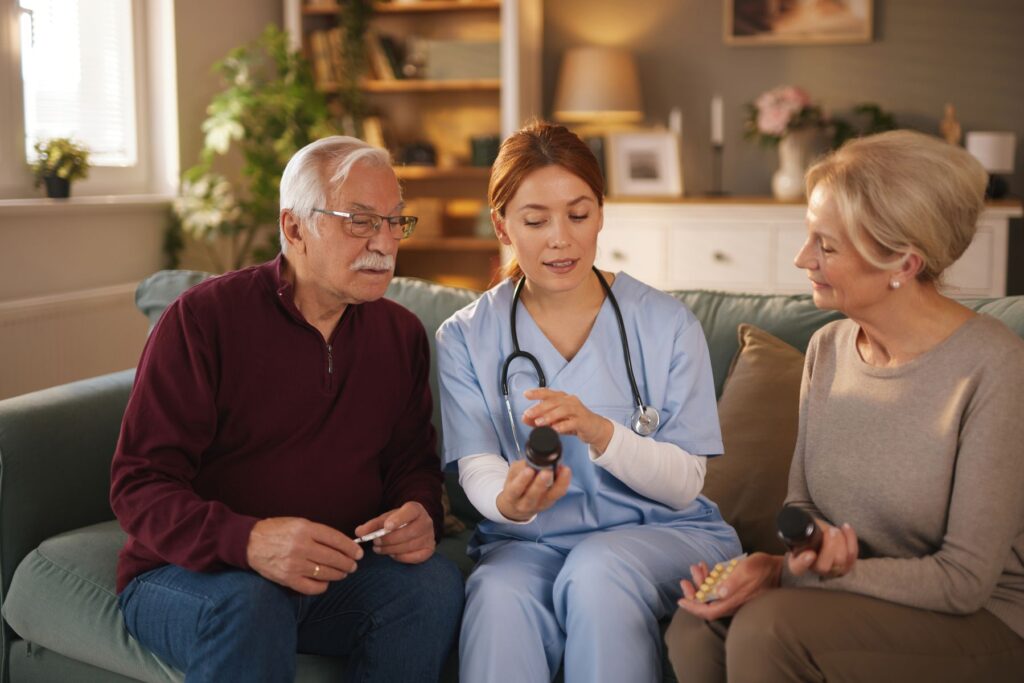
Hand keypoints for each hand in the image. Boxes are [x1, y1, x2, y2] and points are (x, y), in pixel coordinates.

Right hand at [246, 517, 362, 594]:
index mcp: (305, 529)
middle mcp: (301, 547)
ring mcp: (294, 564)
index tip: (358, 553)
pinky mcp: (288, 579)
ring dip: (339, 574)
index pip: (336, 540)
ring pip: (326, 573)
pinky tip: (326, 582)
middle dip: (348, 563)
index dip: (350, 548)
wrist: (250, 542)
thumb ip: (319, 533)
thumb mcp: (299, 523)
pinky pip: (312, 587)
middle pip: (334, 558)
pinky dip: (323, 586)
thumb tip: (342, 545)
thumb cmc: (277, 531)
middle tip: (353, 566)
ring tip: (342, 573)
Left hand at [355, 501, 434, 563]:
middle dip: (389, 539)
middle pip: (408, 532)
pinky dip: (400, 557)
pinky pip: (414, 557)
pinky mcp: (429, 550)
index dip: (398, 519)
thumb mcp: (385, 519)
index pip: (410, 512)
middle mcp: (426, 522)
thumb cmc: (398, 522)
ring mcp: (429, 536)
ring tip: (379, 549)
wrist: (415, 526)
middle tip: (375, 542)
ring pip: (409, 545)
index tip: (386, 526)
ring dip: (391, 549)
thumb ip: (372, 525)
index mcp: (416, 509)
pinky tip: (392, 554)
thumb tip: (359, 533)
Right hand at [495, 460, 571, 521]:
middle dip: (540, 483)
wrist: (517, 507)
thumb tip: (533, 460)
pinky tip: (566, 471)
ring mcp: (540, 505)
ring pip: (550, 495)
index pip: (516, 489)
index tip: (529, 470)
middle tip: (546, 471)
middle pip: (533, 495)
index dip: (523, 480)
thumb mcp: (512, 476)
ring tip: (562, 470)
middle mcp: (525, 503)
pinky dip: (564, 482)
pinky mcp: (550, 502)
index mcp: (512, 495)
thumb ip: (520, 468)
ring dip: (557, 482)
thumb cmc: (515, 487)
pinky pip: (559, 493)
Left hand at [523, 388, 613, 451]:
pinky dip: (563, 425)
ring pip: (563, 410)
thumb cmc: (574, 421)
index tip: (526, 394)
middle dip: (539, 407)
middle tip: (528, 414)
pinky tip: (555, 429)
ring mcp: (578, 410)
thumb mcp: (555, 420)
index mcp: (563, 398)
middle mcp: (570, 401)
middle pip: (553, 401)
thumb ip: (540, 419)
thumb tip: (524, 418)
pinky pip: (573, 422)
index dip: (537, 392)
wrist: (595, 428)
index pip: (548, 393)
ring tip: (539, 423)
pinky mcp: (583, 421)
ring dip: (549, 416)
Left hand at [676, 553, 782, 620]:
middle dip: (693, 593)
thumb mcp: (747, 571)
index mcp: (733, 601)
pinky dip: (710, 579)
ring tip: (697, 567)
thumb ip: (733, 583)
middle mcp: (732, 603)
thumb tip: (718, 593)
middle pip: (707, 604)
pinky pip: (718, 589)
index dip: (693, 607)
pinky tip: (707, 567)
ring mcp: (734, 598)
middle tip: (685, 580)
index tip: (680, 600)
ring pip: (711, 595)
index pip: (708, 612)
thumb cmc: (763, 568)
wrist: (780, 569)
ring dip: (701, 582)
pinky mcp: (736, 591)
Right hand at [787, 520, 858, 577]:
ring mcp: (832, 571)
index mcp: (797, 563)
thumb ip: (801, 531)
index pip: (798, 568)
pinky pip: (852, 554)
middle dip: (830, 546)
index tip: (810, 554)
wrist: (819, 538)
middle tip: (829, 531)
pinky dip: (850, 538)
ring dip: (840, 541)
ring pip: (840, 560)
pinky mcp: (846, 566)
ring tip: (835, 529)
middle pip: (824, 566)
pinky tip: (845, 527)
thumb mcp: (800, 531)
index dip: (803, 563)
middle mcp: (815, 570)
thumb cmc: (808, 534)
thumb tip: (809, 526)